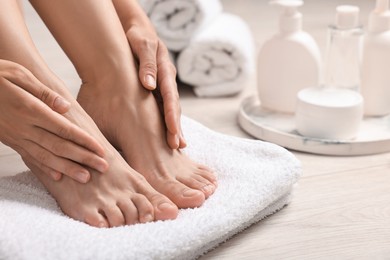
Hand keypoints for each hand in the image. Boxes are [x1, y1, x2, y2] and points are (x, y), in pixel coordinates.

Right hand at [0, 60, 107, 182]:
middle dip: (83, 158)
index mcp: (31, 110)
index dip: (84, 141)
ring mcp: (17, 137)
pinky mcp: (11, 141)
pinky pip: (30, 158)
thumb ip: (43, 92)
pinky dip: (45, 168)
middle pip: (60, 147)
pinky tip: (58, 176)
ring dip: (68, 168)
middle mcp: (25, 127)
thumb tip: (65, 106)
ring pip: (46, 157)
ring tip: (86, 178)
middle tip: (103, 168)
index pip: (64, 129)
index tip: (101, 150)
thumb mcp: (19, 75)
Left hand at [125, 22, 185, 149]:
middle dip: (176, 127)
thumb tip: (149, 85)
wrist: (136, 30)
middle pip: (174, 107)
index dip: (173, 115)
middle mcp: (167, 82)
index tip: (174, 131)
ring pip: (169, 110)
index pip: (171, 97)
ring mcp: (162, 87)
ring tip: (175, 147)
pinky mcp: (155, 91)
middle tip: (177, 146)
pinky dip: (164, 122)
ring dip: (173, 128)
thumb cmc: (137, 36)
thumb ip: (147, 64)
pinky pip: (160, 108)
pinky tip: (165, 136)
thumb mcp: (141, 44)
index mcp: (165, 72)